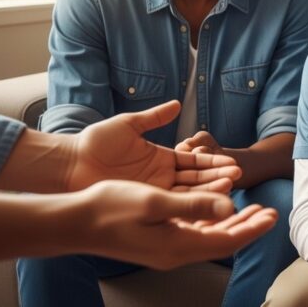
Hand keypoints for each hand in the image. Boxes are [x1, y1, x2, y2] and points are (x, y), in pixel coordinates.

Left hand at [70, 101, 240, 192]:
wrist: (70, 163)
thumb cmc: (95, 142)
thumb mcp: (128, 125)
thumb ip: (154, 117)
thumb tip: (176, 104)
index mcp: (161, 157)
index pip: (194, 161)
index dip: (212, 162)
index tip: (230, 161)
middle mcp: (162, 176)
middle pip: (196, 179)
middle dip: (217, 177)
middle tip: (237, 175)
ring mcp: (154, 191)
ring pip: (188, 193)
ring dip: (209, 190)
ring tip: (228, 186)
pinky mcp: (144, 202)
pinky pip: (172, 204)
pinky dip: (190, 203)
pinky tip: (206, 202)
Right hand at [77, 180, 276, 269]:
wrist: (74, 222)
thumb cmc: (109, 208)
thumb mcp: (155, 201)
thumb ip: (194, 205)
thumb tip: (228, 207)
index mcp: (177, 246)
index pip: (226, 241)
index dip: (252, 228)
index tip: (272, 216)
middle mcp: (174, 253)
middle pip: (222, 242)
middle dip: (248, 226)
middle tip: (269, 212)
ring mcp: (165, 250)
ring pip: (208, 238)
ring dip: (231, 223)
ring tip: (251, 209)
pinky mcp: (157, 243)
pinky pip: (193, 235)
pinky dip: (210, 222)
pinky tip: (216, 210)